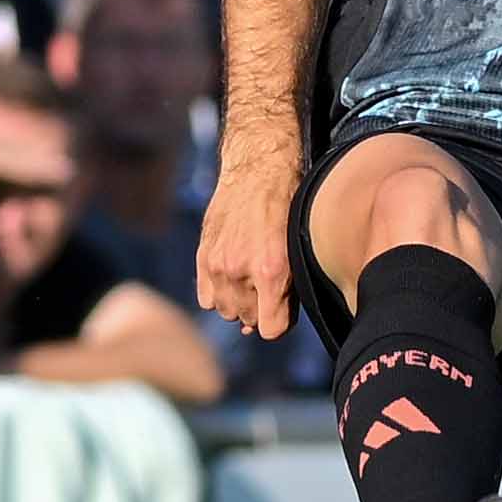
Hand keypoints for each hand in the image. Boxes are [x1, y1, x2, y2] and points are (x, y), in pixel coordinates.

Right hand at [199, 163, 300, 339]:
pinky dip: (218, 293)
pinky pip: (206, 298)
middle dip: (260, 310)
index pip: (271, 330)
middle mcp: (240, 272)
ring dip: (238, 303)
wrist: (258, 172)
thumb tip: (271, 325)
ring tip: (249, 280)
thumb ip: (289, 290)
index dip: (279, 324)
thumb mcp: (298, 251)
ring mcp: (217, 265)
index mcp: (271, 271)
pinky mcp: (202, 256)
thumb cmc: (287, 208)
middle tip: (267, 289)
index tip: (282, 312)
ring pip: (226, 311)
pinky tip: (230, 277)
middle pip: (248, 321)